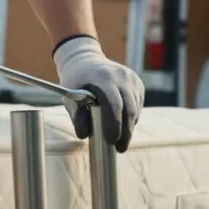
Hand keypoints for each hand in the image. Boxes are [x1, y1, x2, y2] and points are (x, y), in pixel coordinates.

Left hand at [54, 36, 143, 152]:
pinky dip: (132, 117)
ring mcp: (132, 78)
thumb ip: (77, 116)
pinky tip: (124, 125)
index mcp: (104, 78)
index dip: (115, 125)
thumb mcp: (69, 97)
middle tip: (120, 148)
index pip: (115, 105)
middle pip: (129, 109)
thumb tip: (84, 135)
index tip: (112, 141)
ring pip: (135, 109)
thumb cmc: (75, 81)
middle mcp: (122, 77)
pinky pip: (138, 104)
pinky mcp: (137, 83)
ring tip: (121, 140)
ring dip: (130, 126)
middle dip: (126, 132)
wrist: (84, 59)